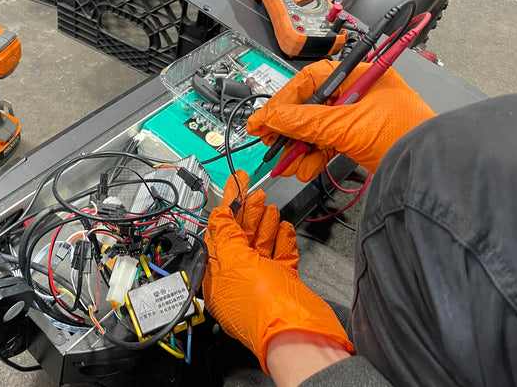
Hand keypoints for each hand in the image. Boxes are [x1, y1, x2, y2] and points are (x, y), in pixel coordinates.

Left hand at [203, 171, 353, 373]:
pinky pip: (282, 255)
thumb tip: (217, 215)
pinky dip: (282, 239)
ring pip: (262, 243)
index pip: (218, 233)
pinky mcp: (285, 282)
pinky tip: (283, 227)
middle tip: (253, 192)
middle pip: (241, 236)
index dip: (226, 205)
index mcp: (217, 276)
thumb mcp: (234, 261)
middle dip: (247, 211)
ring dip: (264, 222)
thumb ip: (224, 234)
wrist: (299, 333)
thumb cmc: (262, 308)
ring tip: (267, 205)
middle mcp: (239, 278)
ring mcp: (263, 280)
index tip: (234, 183)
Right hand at [247, 59, 434, 179]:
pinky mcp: (360, 139)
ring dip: (299, 148)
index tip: (263, 120)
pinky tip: (305, 168)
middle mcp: (357, 92)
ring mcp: (358, 117)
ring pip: (316, 129)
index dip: (283, 101)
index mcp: (357, 76)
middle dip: (289, 129)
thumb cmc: (406, 135)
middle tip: (271, 142)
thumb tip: (271, 117)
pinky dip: (313, 157)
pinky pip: (328, 144)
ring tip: (289, 163)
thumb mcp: (344, 126)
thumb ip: (303, 121)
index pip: (309, 82)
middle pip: (310, 107)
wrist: (430, 169)